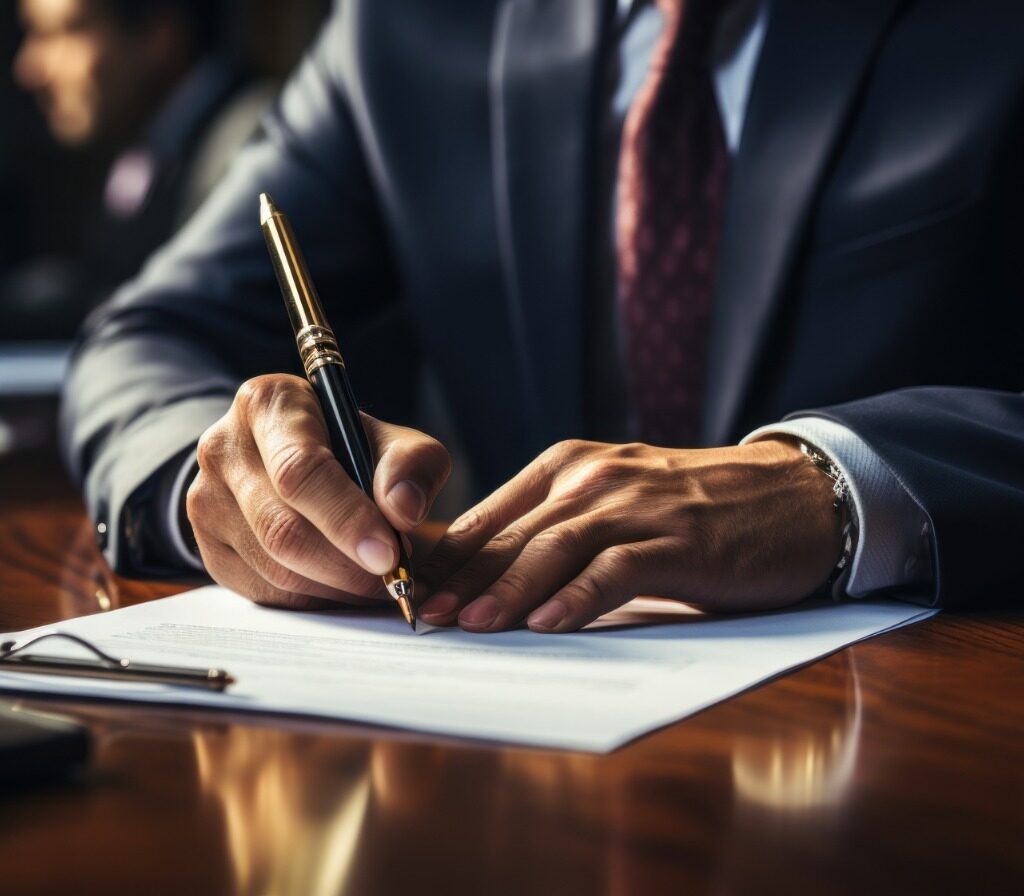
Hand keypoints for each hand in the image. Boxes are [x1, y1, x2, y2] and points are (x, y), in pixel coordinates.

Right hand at [187, 374, 450, 608]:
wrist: (297, 461)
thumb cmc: (350, 448)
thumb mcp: (392, 441)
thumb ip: (410, 465)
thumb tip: (404, 509)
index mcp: (269, 404)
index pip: (300, 470)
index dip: (347, 518)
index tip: (389, 554)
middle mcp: (224, 448)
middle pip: (282, 528)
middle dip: (347, 566)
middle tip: (394, 579)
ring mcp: (207, 501)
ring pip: (274, 569)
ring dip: (336, 588)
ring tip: (377, 583)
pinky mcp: (210, 549)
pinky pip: (265, 593)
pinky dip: (314, 601)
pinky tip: (344, 589)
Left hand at [417, 438, 840, 632]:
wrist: (787, 495)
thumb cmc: (691, 507)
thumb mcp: (613, 500)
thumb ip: (556, 525)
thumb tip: (490, 573)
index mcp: (569, 465)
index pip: (494, 516)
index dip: (450, 556)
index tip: (411, 589)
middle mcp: (594, 478)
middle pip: (515, 534)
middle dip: (463, 577)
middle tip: (421, 613)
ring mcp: (635, 507)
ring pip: (556, 548)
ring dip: (509, 588)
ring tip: (470, 622)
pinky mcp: (675, 540)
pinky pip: (616, 570)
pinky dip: (579, 597)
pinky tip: (548, 623)